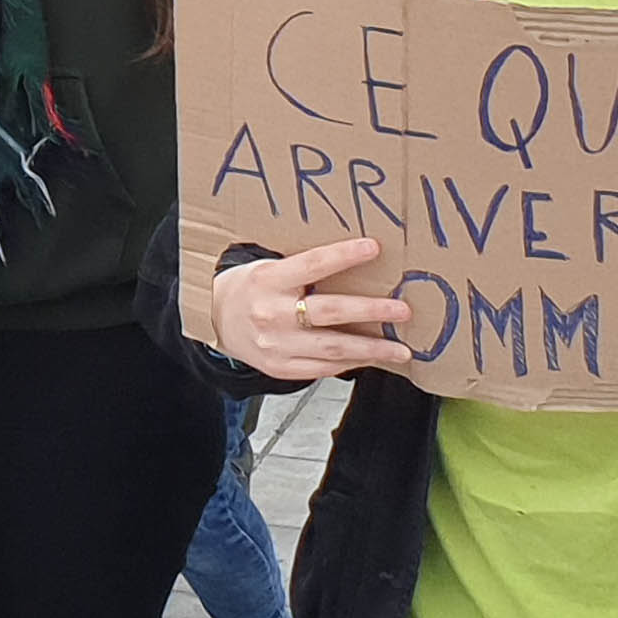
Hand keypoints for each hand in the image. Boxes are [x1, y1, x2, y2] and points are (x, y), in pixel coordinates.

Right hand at [209, 235, 413, 381]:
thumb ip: (304, 268)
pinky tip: (370, 358)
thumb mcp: (268, 267)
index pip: (312, 265)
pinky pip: (322, 369)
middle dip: (371, 311)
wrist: (214, 319)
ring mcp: (276, 344)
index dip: (344, 256)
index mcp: (268, 280)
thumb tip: (355, 261)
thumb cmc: (249, 287)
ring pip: (332, 349)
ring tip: (400, 349)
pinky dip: (350, 363)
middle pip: (329, 312)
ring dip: (371, 348)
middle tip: (402, 310)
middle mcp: (271, 312)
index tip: (374, 248)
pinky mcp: (280, 367)